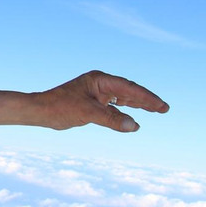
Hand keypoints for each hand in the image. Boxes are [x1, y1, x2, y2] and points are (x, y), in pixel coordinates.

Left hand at [36, 71, 168, 131]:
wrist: (40, 111)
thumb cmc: (60, 107)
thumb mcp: (87, 113)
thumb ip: (112, 119)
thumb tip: (135, 126)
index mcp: (99, 80)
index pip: (129, 88)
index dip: (147, 97)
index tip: (162, 106)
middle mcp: (99, 84)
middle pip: (129, 91)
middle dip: (147, 100)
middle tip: (165, 109)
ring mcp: (96, 93)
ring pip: (123, 98)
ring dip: (139, 104)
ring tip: (157, 110)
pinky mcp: (93, 102)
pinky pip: (114, 106)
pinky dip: (125, 111)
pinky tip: (134, 118)